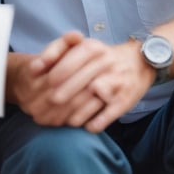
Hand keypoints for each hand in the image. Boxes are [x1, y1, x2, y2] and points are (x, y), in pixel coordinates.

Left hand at [29, 32, 154, 132]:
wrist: (140, 61)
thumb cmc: (102, 56)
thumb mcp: (83, 46)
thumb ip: (58, 52)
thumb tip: (33, 68)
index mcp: (92, 48)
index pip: (67, 64)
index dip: (52, 77)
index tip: (44, 87)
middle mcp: (105, 63)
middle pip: (77, 85)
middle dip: (59, 98)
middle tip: (48, 107)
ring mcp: (117, 82)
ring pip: (90, 102)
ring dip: (73, 114)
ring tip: (63, 120)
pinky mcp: (125, 100)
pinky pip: (106, 116)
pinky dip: (93, 124)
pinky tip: (84, 126)